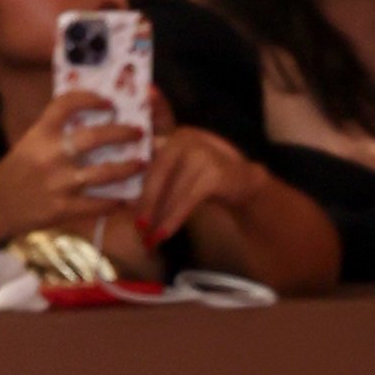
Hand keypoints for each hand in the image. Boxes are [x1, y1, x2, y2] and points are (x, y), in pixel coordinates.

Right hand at [0, 87, 148, 237]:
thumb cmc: (17, 171)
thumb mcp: (30, 143)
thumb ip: (56, 132)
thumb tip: (93, 118)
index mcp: (40, 133)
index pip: (65, 104)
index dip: (90, 98)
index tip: (109, 101)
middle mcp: (50, 155)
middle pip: (94, 137)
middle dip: (122, 133)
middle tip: (138, 132)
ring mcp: (58, 183)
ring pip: (104, 173)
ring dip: (128, 168)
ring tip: (142, 163)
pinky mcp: (63, 209)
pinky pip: (98, 204)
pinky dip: (115, 201)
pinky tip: (126, 198)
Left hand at [136, 122, 258, 244]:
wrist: (247, 183)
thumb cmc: (210, 180)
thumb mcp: (181, 173)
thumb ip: (160, 178)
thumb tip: (129, 203)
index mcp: (172, 136)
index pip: (149, 165)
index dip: (137, 190)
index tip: (128, 212)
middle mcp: (185, 138)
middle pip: (157, 175)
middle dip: (146, 205)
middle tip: (138, 229)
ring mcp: (201, 153)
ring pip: (172, 190)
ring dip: (160, 217)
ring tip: (152, 238)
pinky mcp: (214, 172)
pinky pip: (188, 200)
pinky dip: (175, 218)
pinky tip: (166, 234)